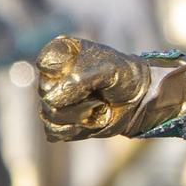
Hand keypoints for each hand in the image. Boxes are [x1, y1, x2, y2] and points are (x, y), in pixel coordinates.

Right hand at [36, 36, 158, 140]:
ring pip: (50, 114)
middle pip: (46, 92)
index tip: (90, 72)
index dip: (65, 73)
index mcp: (61, 53)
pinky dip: (77, 129)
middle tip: (100, 91)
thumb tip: (51, 101)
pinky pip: (54, 131)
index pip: (45, 63)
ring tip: (99, 105)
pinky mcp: (59, 122)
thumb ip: (79, 80)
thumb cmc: (124, 77)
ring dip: (80, 114)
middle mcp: (53, 76)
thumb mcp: (108, 70)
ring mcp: (54, 100)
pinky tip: (92, 120)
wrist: (139, 100)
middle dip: (77, 97)